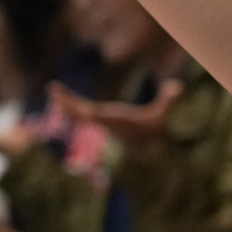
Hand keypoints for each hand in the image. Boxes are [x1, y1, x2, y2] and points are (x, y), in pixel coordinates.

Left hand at [49, 79, 181, 151]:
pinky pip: (81, 112)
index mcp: (116, 119)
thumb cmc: (154, 129)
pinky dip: (71, 104)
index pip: (95, 113)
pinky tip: (60, 99)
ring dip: (66, 101)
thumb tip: (178, 85)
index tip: (69, 102)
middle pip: (82, 111)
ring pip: (78, 112)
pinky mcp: (99, 119)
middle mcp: (105, 120)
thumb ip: (169, 100)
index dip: (81, 107)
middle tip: (52, 88)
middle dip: (68, 101)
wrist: (146, 147)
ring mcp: (100, 120)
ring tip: (53, 89)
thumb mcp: (162, 115)